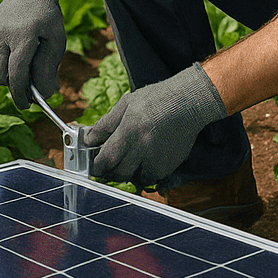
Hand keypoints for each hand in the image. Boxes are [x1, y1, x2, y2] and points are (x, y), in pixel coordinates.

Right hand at [0, 0, 65, 108]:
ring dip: (4, 76)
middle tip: (26, 84)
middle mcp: (1, 34)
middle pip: (2, 76)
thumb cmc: (46, 20)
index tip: (26, 105)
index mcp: (23, 35)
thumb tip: (45, 94)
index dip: (21, 94)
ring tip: (17, 63)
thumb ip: (49, 68)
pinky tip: (4, 57)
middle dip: (14, 85)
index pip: (17, 74)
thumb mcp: (56, 41)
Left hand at [84, 63, 227, 187]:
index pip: (106, 159)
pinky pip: (151, 178)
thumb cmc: (156, 99)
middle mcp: (142, 148)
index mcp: (128, 130)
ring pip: (135, 178)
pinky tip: (144, 161)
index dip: (97, 166)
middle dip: (111, 171)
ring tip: (128, 161)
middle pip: (119, 172)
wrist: (188, 102)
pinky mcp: (169, 165)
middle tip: (109, 164)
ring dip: (128, 173)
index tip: (94, 165)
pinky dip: (145, 173)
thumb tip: (89, 139)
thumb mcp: (126, 104)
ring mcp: (156, 159)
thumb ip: (105, 124)